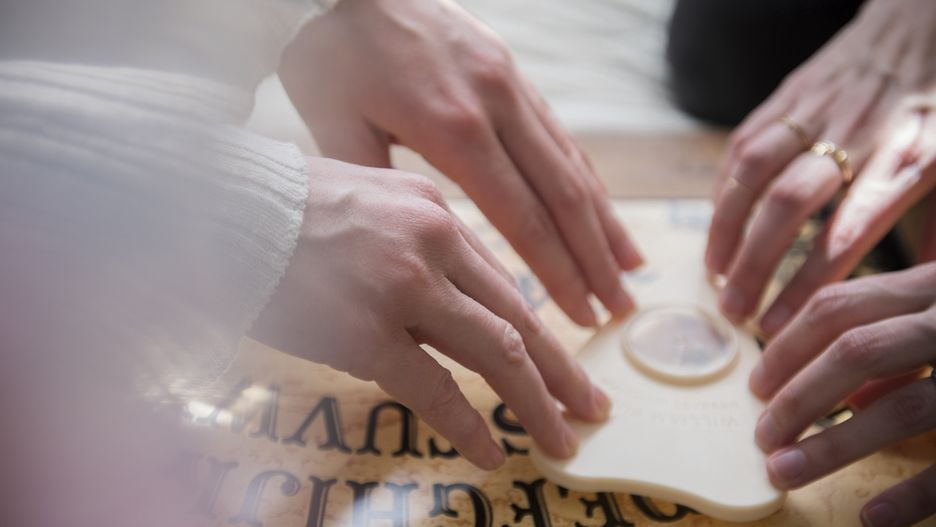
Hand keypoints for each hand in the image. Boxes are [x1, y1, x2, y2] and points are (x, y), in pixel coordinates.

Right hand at [249, 157, 610, 469]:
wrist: (220, 211)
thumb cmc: (283, 210)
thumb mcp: (367, 203)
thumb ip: (415, 244)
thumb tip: (451, 296)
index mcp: (434, 213)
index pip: (505, 283)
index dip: (542, 330)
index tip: (567, 360)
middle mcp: (433, 246)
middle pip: (518, 319)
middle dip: (562, 372)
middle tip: (592, 408)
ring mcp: (403, 289)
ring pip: (496, 353)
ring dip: (535, 402)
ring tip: (562, 439)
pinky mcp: (365, 332)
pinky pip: (435, 389)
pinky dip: (469, 425)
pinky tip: (491, 452)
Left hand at [278, 0, 641, 326]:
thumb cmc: (334, 48)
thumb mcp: (335, 120)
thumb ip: (375, 185)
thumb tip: (400, 243)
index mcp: (453, 128)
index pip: (522, 217)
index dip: (558, 271)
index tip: (582, 315)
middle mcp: (497, 106)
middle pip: (562, 196)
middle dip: (595, 259)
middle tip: (622, 310)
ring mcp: (512, 85)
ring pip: (573, 163)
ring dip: (604, 221)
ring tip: (630, 269)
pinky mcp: (515, 72)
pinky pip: (560, 134)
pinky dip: (587, 177)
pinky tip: (601, 208)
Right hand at [706, 0, 935, 332]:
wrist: (922, 22)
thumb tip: (924, 302)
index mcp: (905, 159)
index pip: (847, 232)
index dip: (807, 283)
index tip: (778, 326)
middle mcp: (854, 134)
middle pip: (789, 205)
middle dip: (755, 264)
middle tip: (734, 311)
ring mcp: (814, 111)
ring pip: (752, 172)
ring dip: (725, 228)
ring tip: (713, 273)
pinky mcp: (786, 97)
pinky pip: (742, 145)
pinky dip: (723, 189)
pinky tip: (717, 224)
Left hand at [749, 264, 935, 526]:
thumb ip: (898, 337)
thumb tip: (845, 392)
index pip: (840, 305)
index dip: (786, 345)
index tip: (755, 384)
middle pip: (856, 350)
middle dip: (796, 396)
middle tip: (762, 436)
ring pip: (902, 407)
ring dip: (833, 446)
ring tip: (784, 472)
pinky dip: (915, 493)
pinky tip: (872, 518)